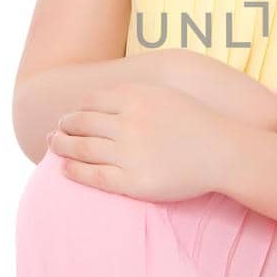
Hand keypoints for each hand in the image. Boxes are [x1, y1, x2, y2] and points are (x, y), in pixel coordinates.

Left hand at [47, 80, 232, 201]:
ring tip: (53, 147)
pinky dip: (74, 171)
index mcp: (136, 99)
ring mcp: (129, 153)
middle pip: (80, 123)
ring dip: (62, 147)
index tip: (71, 117)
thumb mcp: (165, 95)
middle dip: (64, 127)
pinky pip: (93, 176)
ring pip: (81, 149)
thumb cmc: (197, 123)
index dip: (76, 110)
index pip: (91, 103)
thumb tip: (101, 100)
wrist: (223, 152)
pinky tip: (65, 170)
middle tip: (56, 132)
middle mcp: (128, 123)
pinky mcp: (133, 181)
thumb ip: (134, 94)